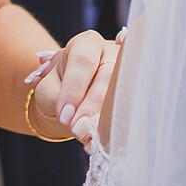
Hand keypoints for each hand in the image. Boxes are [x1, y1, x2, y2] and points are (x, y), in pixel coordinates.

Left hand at [30, 29, 122, 145]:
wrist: (72, 94)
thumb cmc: (58, 85)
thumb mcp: (49, 86)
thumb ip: (58, 98)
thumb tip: (75, 121)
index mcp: (87, 44)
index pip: (83, 61)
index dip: (74, 89)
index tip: (65, 115)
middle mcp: (112, 53)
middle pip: (108, 76)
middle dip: (91, 107)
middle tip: (77, 130)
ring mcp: (128, 72)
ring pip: (123, 93)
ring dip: (106, 120)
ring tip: (89, 139)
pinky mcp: (137, 93)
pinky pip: (132, 109)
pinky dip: (117, 128)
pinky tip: (104, 142)